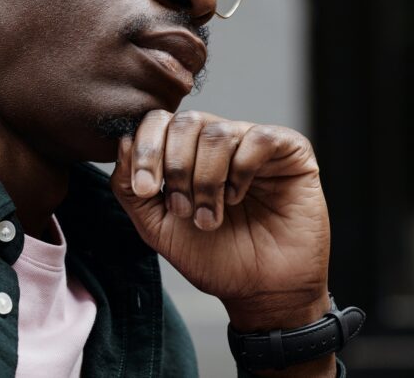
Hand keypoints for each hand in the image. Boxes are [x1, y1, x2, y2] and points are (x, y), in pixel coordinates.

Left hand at [109, 110, 331, 333]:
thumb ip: (129, 186)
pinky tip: (239, 197)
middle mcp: (218, 141)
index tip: (145, 189)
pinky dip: (242, 170)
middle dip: (175, 168)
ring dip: (206, 180)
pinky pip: (259, 138)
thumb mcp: (156, 225)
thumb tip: (123, 141)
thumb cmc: (211, 257)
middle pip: (185, 122)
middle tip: (181, 210)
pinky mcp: (290, 151)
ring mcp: (253, 142)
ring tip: (209, 217)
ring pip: (217, 132)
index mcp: (185, 152)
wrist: (260, 291)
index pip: (158, 122)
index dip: (145, 150)